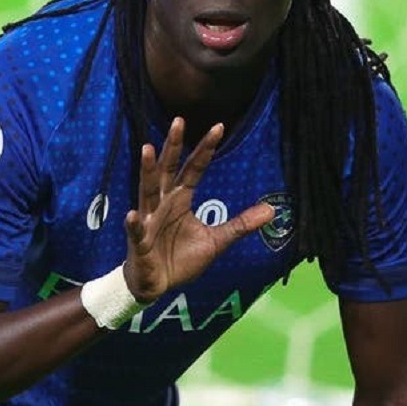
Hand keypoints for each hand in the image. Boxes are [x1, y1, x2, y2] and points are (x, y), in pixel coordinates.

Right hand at [122, 118, 275, 303]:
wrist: (156, 284)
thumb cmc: (181, 258)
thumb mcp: (217, 241)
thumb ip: (240, 224)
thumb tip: (272, 210)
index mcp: (180, 198)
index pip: (194, 168)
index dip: (205, 149)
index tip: (219, 127)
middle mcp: (163, 202)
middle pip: (168, 169)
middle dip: (173, 146)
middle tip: (179, 121)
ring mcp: (149, 220)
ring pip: (147, 190)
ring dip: (147, 171)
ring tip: (147, 149)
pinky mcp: (139, 242)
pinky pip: (136, 230)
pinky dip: (135, 223)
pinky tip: (133, 214)